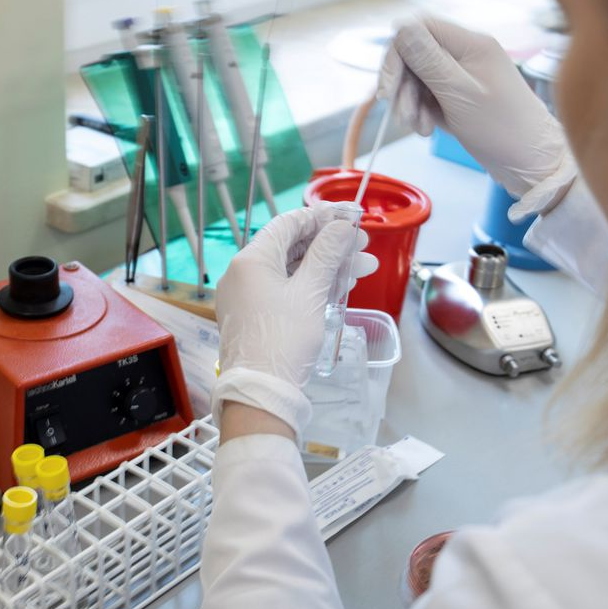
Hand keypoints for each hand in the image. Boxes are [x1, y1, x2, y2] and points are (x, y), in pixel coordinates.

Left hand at [212, 204, 377, 434]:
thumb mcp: (310, 293)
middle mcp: (243, 273)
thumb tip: (342, 226)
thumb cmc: (283, 339)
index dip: (321, 217)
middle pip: (292, 247)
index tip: (350, 217)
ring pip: (292, 271)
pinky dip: (311, 287)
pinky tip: (340, 288)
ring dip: (327, 268)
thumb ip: (327, 254)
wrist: (261, 392)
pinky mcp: (255, 316)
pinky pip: (285, 291)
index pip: (288, 224)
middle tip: (363, 247)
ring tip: (362, 270)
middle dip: (331, 246)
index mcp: (251, 260)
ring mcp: (248, 296)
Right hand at [379, 16, 575, 216]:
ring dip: (410, 103)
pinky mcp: (459, 96)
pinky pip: (428, 96)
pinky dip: (422, 112)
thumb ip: (428, 60)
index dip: (398, 54)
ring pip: (419, 78)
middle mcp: (466, 55)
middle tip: (402, 115)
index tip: (389, 87)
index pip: (420, 30)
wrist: (528, 162)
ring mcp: (462, 76)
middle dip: (403, 86)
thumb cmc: (503, 129)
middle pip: (416, 55)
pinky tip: (427, 129)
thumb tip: (402, 29)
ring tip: (419, 128)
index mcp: (471, 45)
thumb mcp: (459, 94)